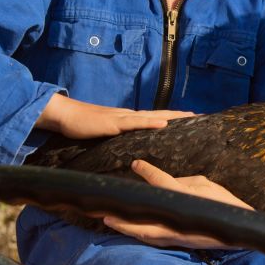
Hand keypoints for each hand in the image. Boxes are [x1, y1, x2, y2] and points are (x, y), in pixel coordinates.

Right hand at [36, 94, 193, 138]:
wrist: (65, 116)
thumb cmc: (83, 126)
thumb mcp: (105, 135)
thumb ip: (117, 140)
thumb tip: (129, 150)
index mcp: (128, 119)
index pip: (155, 118)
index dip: (172, 118)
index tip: (190, 119)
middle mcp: (129, 116)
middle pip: (160, 114)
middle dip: (179, 115)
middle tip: (199, 115)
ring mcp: (122, 118)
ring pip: (152, 116)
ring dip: (171, 116)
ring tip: (189, 116)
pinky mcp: (113, 123)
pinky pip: (135, 122)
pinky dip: (150, 122)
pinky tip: (163, 123)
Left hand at [101, 160, 252, 248]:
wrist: (238, 227)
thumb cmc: (223, 202)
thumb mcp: (205, 184)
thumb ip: (183, 182)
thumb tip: (165, 182)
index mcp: (185, 197)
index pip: (161, 182)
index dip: (147, 172)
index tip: (136, 164)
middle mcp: (176, 218)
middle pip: (142, 218)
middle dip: (123, 216)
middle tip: (105, 211)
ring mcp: (176, 233)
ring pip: (144, 233)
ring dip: (126, 227)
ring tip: (110, 221)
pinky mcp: (177, 241)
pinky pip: (153, 239)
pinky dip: (139, 234)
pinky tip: (129, 230)